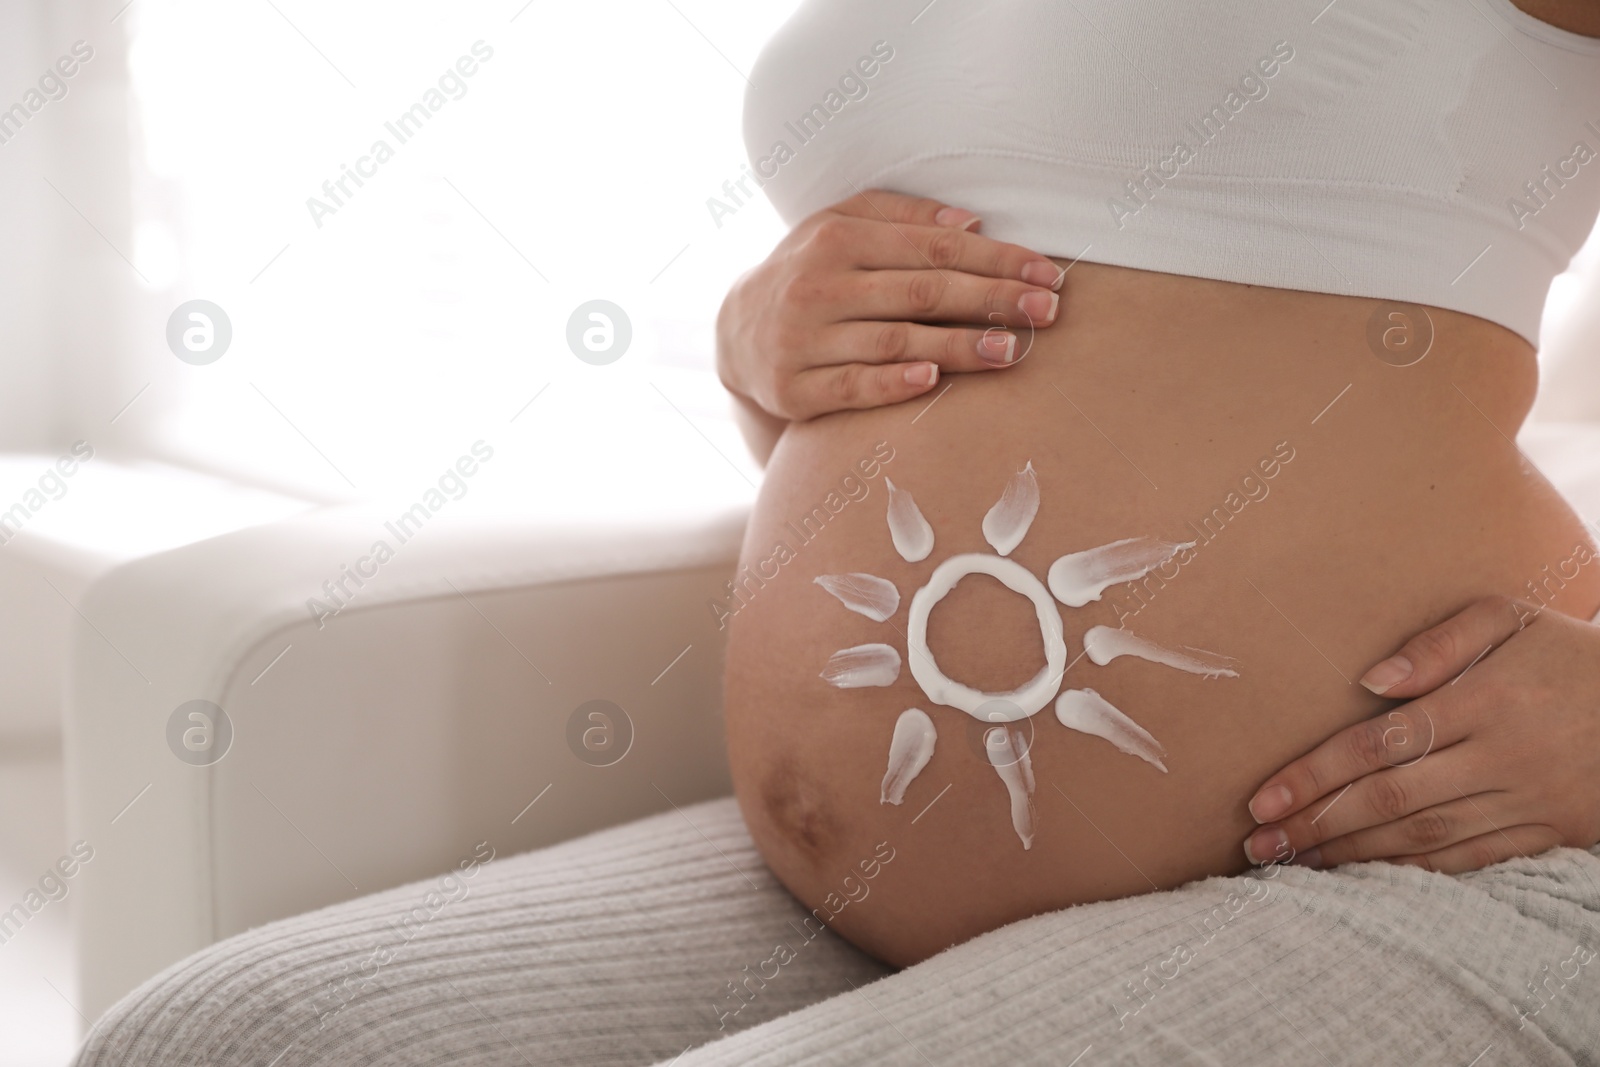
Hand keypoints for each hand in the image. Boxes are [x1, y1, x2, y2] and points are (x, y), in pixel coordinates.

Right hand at [715, 189, 1064, 423]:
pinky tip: (933, 382)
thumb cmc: (812, 272)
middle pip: (921, 292)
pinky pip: (851, 387)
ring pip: (893, 341)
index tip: (1046, 274)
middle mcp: (818, 285)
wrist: (736, 333)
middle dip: (991, 301)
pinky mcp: (793, 390)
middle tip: (1046, 313)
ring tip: (1012, 351)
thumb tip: (974, 224)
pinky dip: (892, 384)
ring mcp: (802, 340)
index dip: (996, 260)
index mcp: (838, 237)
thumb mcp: (842, 226)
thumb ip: (904, 215)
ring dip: (958, 347)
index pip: (933, 247)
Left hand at [1242, 594, 1599, 873]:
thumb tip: (1369, 680)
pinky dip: (1413, 871)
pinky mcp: (1547, 833)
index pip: (1380, 743)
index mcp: (1483, 700)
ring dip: (1353, 854)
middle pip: (1391, 798)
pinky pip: (1469, 860)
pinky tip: (1366, 873)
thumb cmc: (1567, 653)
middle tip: (1258, 845)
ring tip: (1293, 862)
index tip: (1262, 799)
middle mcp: (1501, 756)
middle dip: (1317, 824)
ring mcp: (1526, 800)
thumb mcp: (1509, 619)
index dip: (1316, 775)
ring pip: (1424, 837)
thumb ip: (1437, 642)